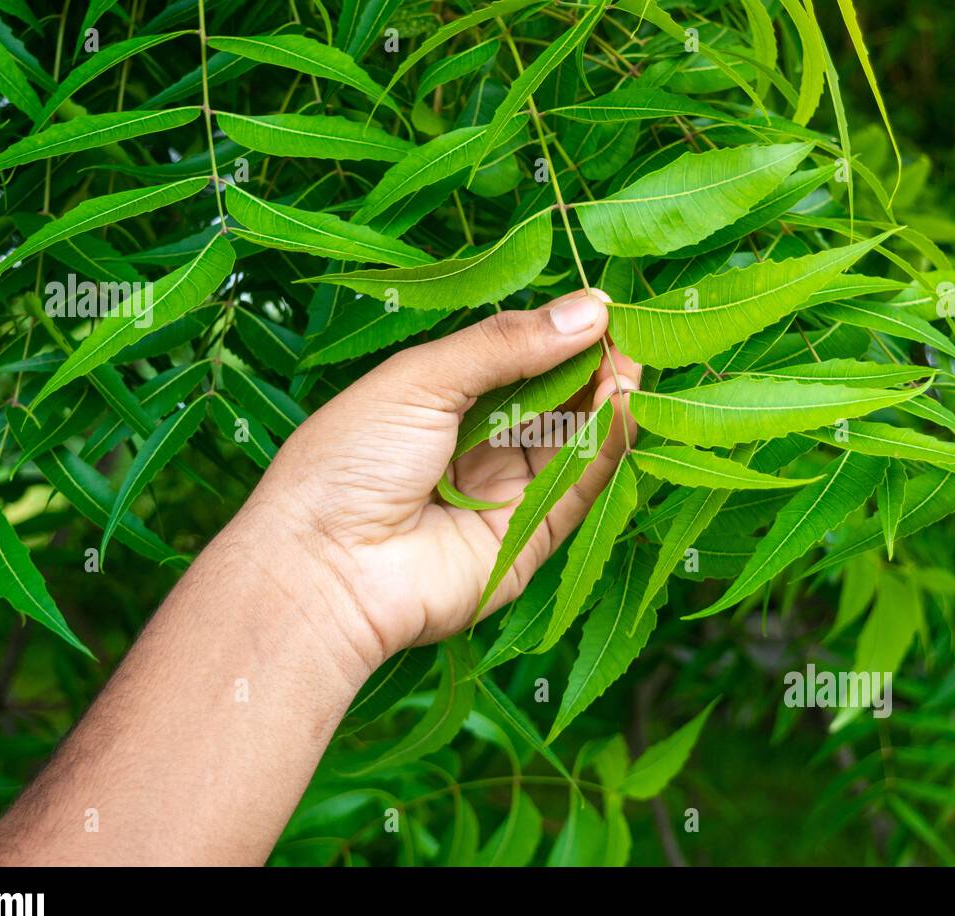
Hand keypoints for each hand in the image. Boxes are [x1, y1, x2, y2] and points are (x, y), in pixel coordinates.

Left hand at [231, 289, 640, 666]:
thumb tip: (589, 309)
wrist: (325, 566)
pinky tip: (622, 409)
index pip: (516, 361)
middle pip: (552, 402)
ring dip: (605, 405)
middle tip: (625, 339)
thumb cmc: (349, 460)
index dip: (558, 337)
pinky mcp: (528, 540)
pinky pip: (577, 491)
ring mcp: (505, 493)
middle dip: (590, 368)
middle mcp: (477, 445)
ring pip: (573, 444)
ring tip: (628, 369)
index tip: (601, 310)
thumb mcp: (421, 380)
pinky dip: (604, 450)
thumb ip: (504, 345)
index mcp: (440, 400)